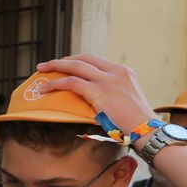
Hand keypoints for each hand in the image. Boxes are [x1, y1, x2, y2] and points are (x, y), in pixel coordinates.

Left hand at [36, 55, 157, 134]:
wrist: (146, 129)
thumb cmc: (136, 122)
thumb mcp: (126, 100)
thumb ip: (112, 94)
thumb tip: (95, 101)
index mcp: (123, 71)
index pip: (95, 60)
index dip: (76, 60)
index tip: (64, 64)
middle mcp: (115, 71)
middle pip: (83, 58)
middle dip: (62, 60)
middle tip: (46, 65)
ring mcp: (108, 80)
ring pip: (75, 66)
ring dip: (55, 66)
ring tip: (40, 71)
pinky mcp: (99, 91)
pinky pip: (71, 82)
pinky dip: (55, 84)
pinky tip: (45, 88)